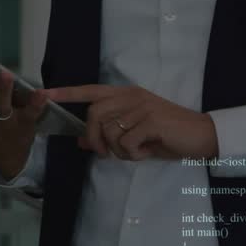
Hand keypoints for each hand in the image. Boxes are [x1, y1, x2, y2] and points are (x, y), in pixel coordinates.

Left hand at [42, 84, 217, 161]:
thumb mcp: (136, 135)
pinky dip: (134, 155)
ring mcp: (142, 107)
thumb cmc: (168, 135)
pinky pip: (126, 144)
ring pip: (109, 132)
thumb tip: (82, 142)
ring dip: (119, 151)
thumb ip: (109, 135)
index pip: (91, 90)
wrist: (202, 135)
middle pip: (94, 115)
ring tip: (137, 151)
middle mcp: (132, 96)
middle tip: (107, 154)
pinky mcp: (151, 121)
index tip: (43, 94)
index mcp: (127, 95)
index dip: (66, 93)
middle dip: (94, 139)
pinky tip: (148, 151)